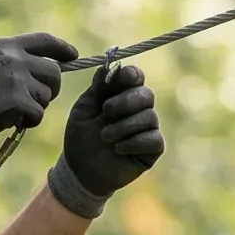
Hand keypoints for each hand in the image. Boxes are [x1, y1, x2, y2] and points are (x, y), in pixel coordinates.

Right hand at [0, 31, 77, 155]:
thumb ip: (8, 61)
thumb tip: (37, 68)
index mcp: (4, 44)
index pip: (44, 40)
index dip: (62, 48)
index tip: (73, 56)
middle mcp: (13, 56)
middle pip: (54, 70)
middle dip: (52, 87)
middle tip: (42, 98)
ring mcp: (15, 76)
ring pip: (47, 93)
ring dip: (38, 106)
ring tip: (20, 112)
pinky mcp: (15, 98)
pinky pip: (38, 112)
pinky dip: (31, 121)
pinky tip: (19, 123)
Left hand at [47, 61, 164, 217]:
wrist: (80, 170)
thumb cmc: (81, 137)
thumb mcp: (84, 108)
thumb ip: (98, 87)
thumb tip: (109, 63)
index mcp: (121, 94)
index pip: (136, 77)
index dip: (131, 75)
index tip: (121, 78)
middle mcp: (138, 108)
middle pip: (146, 94)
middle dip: (125, 102)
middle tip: (105, 112)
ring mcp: (147, 128)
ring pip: (149, 117)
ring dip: (123, 126)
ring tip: (105, 136)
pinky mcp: (152, 149)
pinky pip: (154, 139)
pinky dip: (134, 143)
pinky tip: (118, 150)